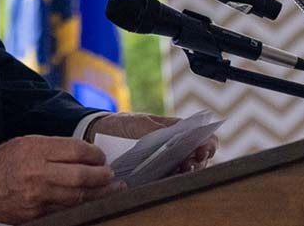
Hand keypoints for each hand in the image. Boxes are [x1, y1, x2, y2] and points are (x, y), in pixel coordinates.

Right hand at [0, 135, 124, 223]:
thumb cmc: (4, 162)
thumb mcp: (25, 143)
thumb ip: (54, 147)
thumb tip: (84, 153)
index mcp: (34, 150)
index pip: (76, 150)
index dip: (94, 154)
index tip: (101, 156)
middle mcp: (37, 173)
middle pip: (81, 176)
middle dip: (102, 176)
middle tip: (111, 175)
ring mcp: (38, 197)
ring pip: (78, 197)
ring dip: (100, 193)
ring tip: (113, 189)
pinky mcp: (37, 214)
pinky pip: (66, 211)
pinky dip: (82, 206)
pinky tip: (92, 201)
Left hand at [87, 112, 217, 172]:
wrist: (94, 134)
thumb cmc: (121, 124)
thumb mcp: (141, 123)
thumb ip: (163, 129)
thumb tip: (185, 135)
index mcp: (174, 131)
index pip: (201, 137)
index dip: (208, 143)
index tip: (205, 147)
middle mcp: (173, 148)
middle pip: (197, 156)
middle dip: (200, 159)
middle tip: (194, 159)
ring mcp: (164, 163)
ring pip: (186, 170)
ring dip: (190, 170)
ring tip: (184, 168)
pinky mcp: (153, 177)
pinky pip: (168, 181)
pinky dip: (174, 180)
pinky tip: (174, 177)